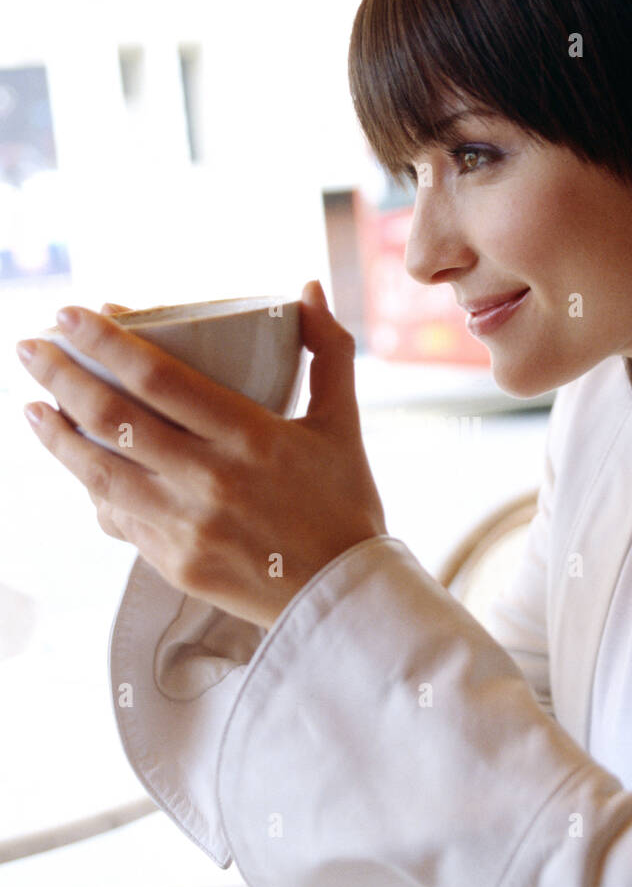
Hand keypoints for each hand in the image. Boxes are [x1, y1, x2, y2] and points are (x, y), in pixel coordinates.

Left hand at [16, 283, 386, 628]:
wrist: (343, 597)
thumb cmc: (345, 504)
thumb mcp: (342, 424)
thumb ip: (328, 353)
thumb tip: (309, 289)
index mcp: (251, 436)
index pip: (158, 376)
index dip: (105, 341)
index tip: (69, 313)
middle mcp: (211, 479)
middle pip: (114, 417)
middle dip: (61, 375)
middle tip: (30, 347)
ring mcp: (187, 526)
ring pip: (100, 471)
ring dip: (57, 435)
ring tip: (32, 407)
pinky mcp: (175, 564)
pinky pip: (118, 518)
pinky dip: (92, 486)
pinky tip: (77, 463)